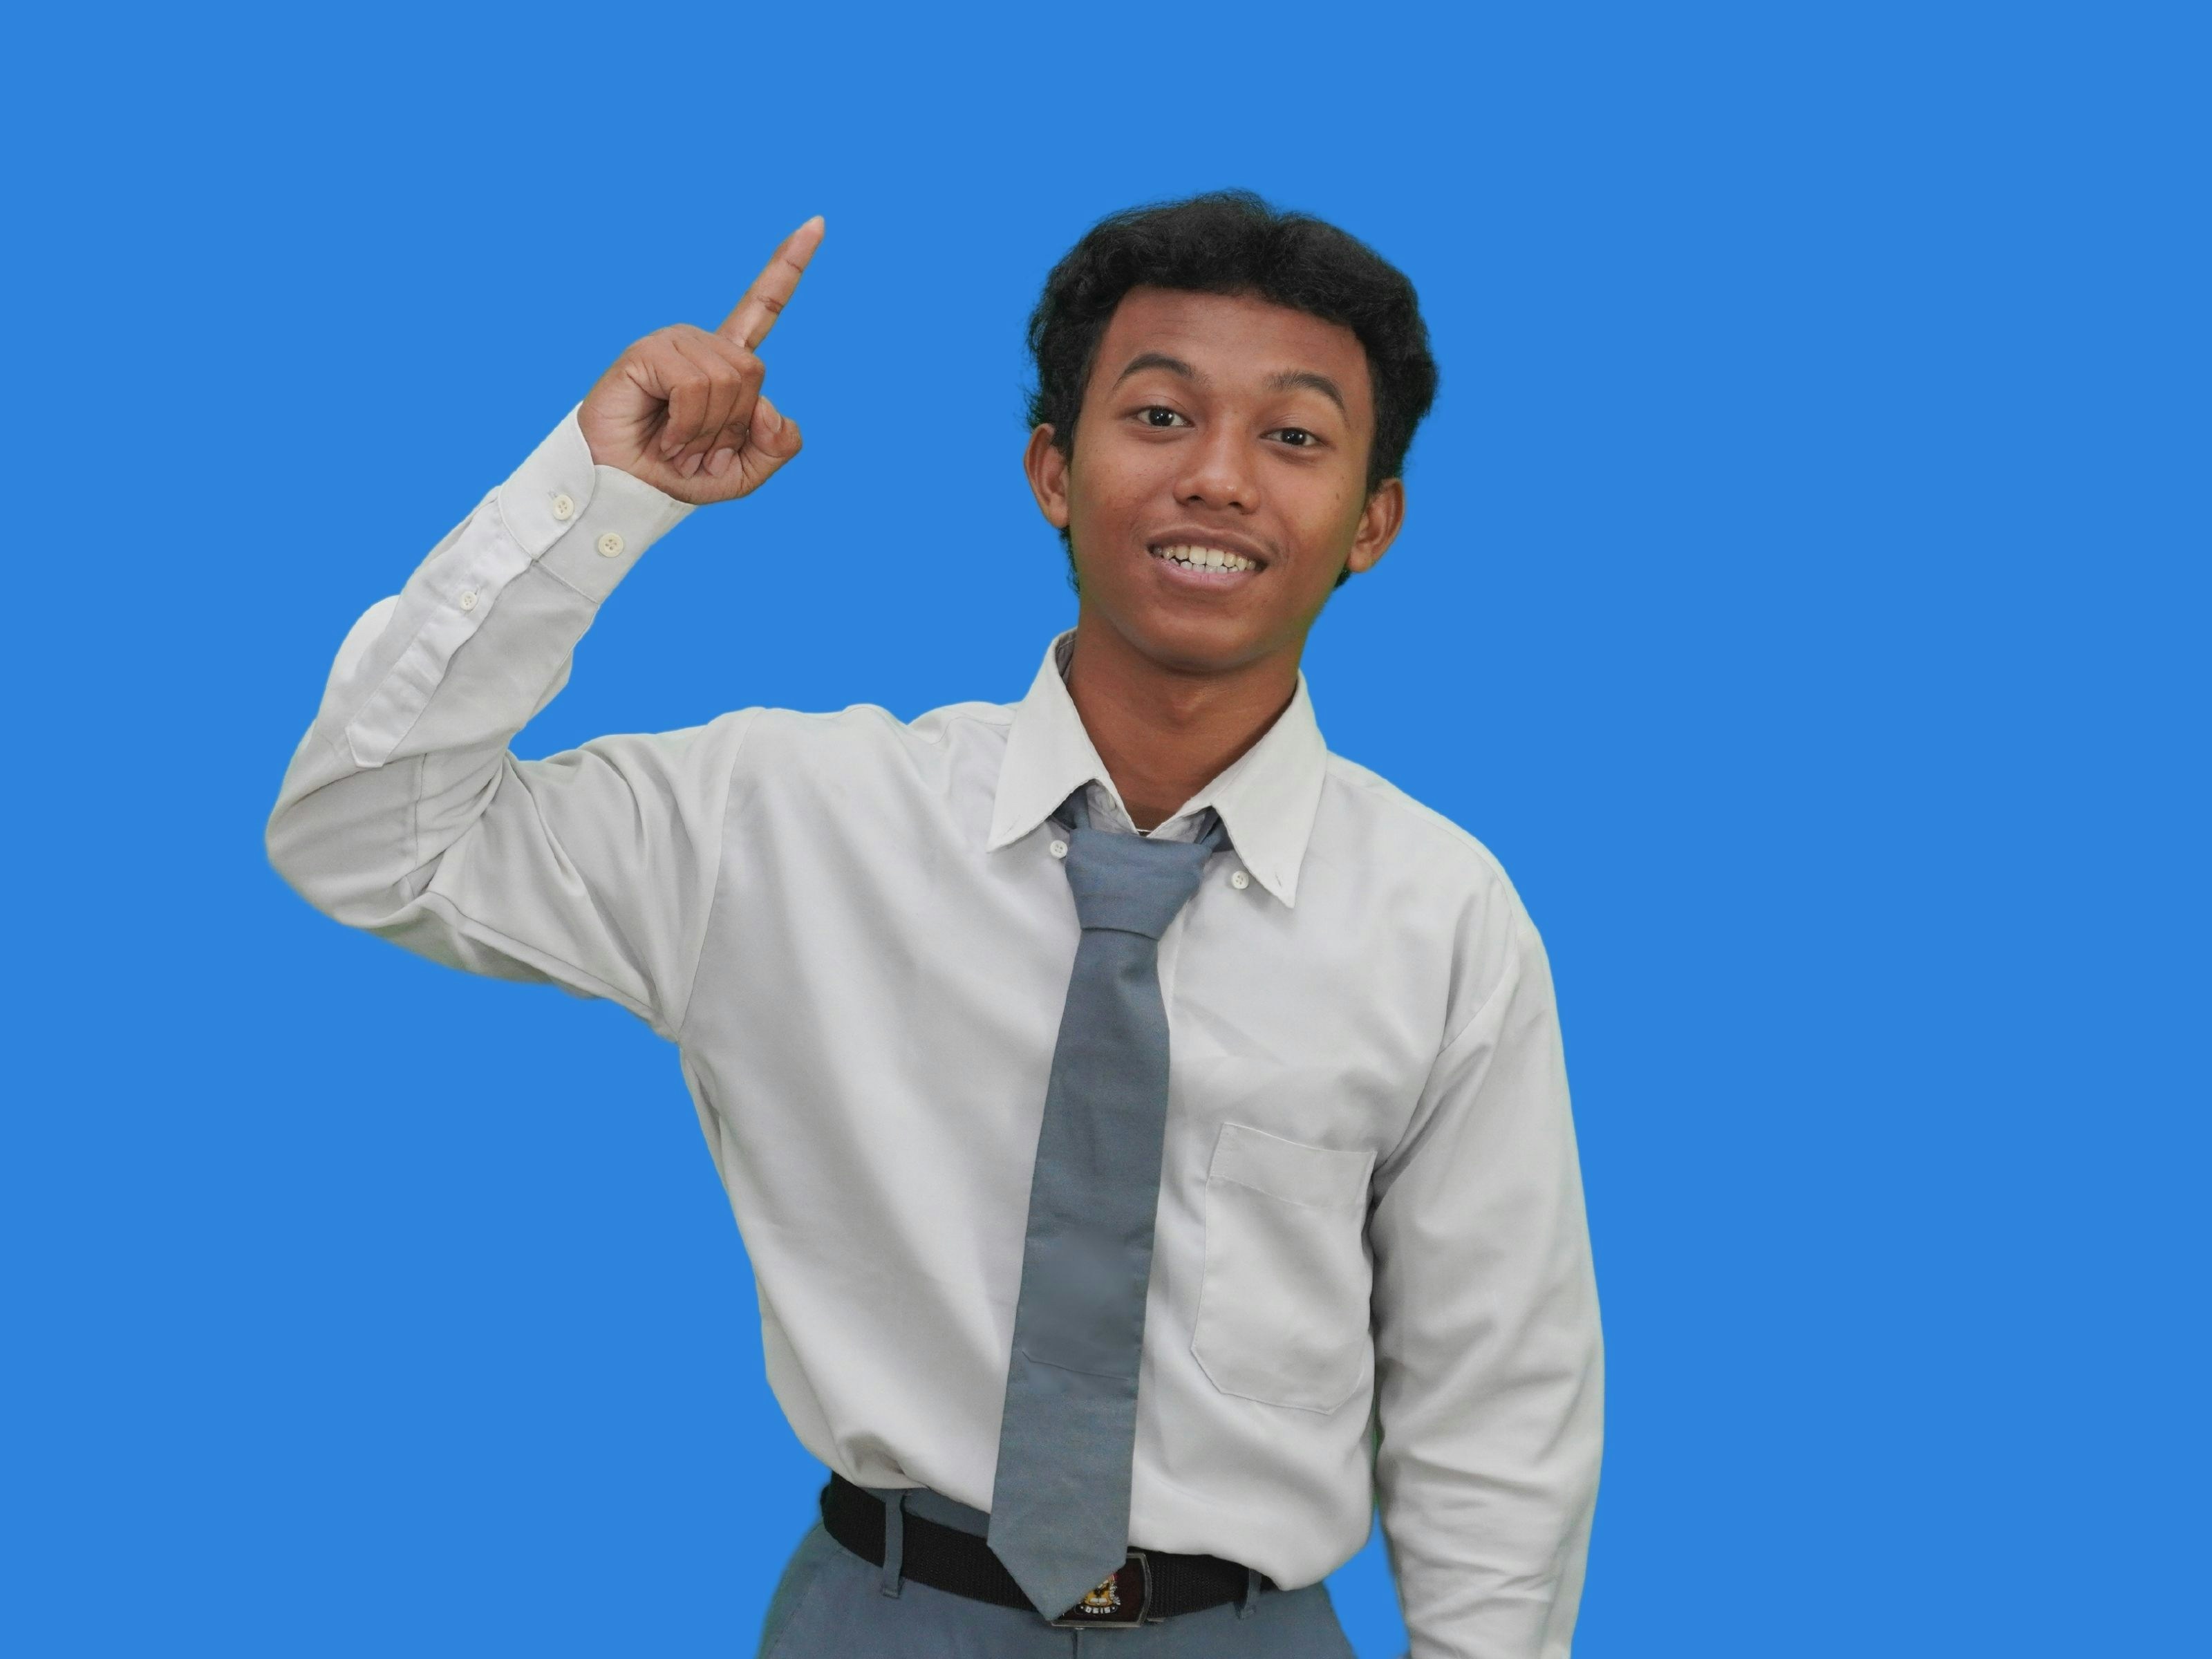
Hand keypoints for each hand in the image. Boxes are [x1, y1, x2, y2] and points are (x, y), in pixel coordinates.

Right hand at [577, 217, 823, 504]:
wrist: (626, 491)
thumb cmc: (678, 476)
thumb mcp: (746, 470)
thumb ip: (779, 444)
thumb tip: (771, 409)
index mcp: (727, 361)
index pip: (763, 307)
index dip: (788, 267)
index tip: (816, 223)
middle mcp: (701, 344)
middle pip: (753, 373)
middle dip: (732, 425)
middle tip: (698, 448)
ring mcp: (672, 343)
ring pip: (725, 381)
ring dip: (706, 430)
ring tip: (677, 443)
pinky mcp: (646, 351)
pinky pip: (693, 385)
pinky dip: (685, 424)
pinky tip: (664, 436)